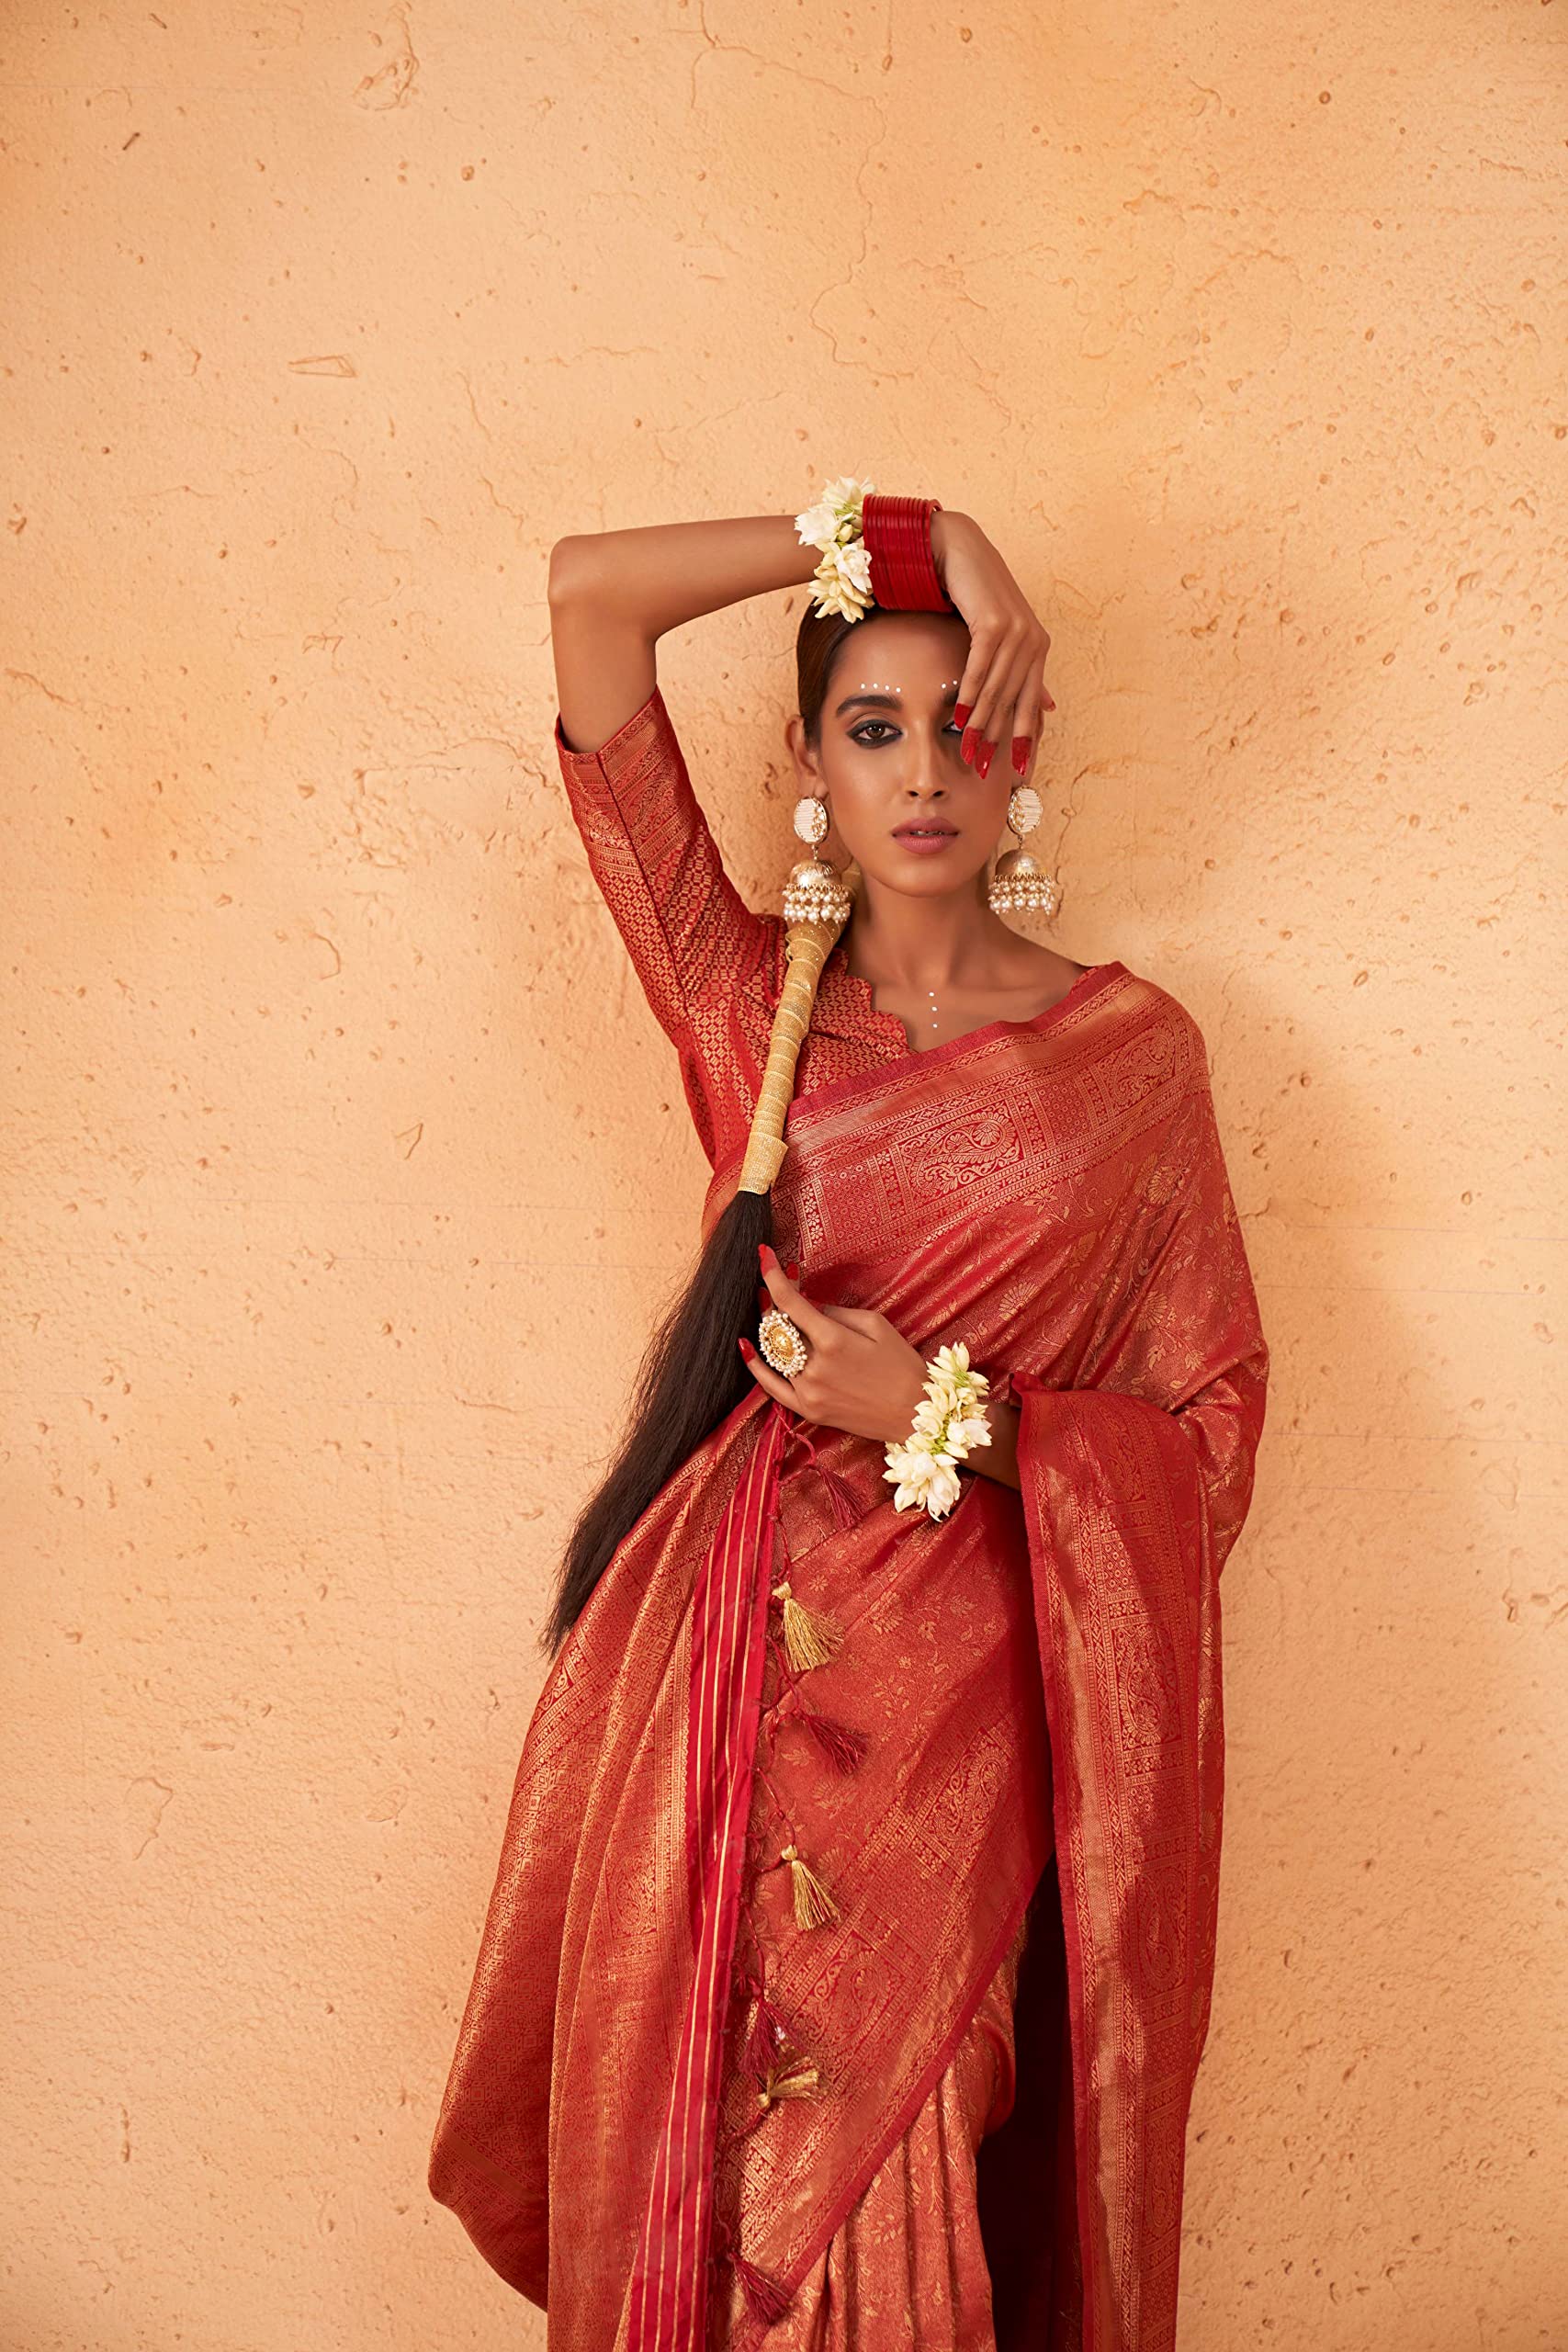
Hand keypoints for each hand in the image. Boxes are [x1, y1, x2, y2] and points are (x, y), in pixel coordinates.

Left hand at [741, 1244, 927, 1445]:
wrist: (914, 1414)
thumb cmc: (902, 1365)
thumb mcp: (876, 1326)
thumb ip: (835, 1312)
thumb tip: (807, 1303)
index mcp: (833, 1340)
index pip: (789, 1300)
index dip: (771, 1274)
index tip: (764, 1255)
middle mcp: (814, 1366)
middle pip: (777, 1325)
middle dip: (774, 1300)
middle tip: (777, 1285)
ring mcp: (807, 1390)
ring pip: (773, 1352)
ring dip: (770, 1328)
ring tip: (774, 1312)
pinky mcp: (807, 1410)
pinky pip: (770, 1387)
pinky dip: (755, 1366)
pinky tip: (745, 1346)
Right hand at [930, 510, 1054, 780]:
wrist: (957, 549)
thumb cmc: (973, 594)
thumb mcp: (998, 637)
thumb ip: (1019, 671)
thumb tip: (1048, 707)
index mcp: (1037, 648)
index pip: (1032, 701)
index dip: (1026, 737)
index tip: (1021, 771)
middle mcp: (1033, 640)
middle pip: (1015, 700)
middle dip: (1000, 738)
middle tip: (985, 770)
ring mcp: (1016, 629)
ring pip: (998, 687)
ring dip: (981, 722)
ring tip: (968, 751)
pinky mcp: (994, 620)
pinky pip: (981, 666)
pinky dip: (971, 693)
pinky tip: (961, 716)